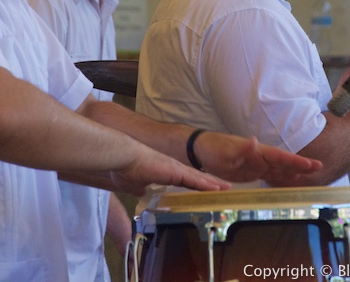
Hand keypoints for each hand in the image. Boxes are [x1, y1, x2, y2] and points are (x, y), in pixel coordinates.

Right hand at [109, 145, 229, 196]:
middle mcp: (172, 168)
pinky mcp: (175, 171)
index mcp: (162, 172)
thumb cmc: (124, 169)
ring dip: (212, 183)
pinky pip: (195, 180)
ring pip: (198, 178)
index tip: (204, 187)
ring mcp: (175, 168)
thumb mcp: (132, 184)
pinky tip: (217, 188)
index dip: (194, 183)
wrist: (123, 157)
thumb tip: (141, 191)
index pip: (183, 179)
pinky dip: (206, 185)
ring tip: (226, 187)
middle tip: (223, 187)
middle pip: (195, 177)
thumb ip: (139, 187)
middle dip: (209, 182)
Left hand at [193, 133, 321, 186]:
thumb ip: (242, 148)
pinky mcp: (249, 171)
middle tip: (320, 167)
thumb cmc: (213, 148)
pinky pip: (269, 174)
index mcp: (257, 151)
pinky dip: (280, 177)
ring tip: (310, 175)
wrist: (201, 151)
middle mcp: (259, 157)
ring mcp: (255, 164)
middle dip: (301, 165)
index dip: (296, 161)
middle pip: (284, 162)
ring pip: (279, 169)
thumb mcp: (226, 150)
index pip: (280, 156)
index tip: (312, 164)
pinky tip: (288, 180)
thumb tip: (255, 141)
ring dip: (293, 171)